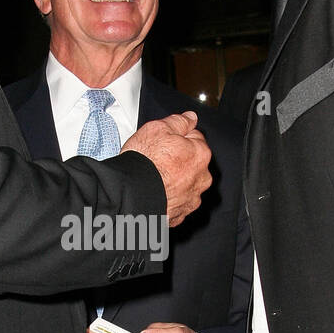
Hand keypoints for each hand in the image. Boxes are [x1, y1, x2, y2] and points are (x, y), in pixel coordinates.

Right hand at [122, 112, 211, 226]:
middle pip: (192, 163)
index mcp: (200, 153)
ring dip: (174, 181)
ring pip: (185, 184)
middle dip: (179, 161)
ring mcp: (192, 198)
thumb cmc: (144, 163)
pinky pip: (176, 202)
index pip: (195, 138)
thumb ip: (178, 121)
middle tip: (157, 160)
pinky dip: (168, 198)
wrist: (131, 195)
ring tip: (154, 178)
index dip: (178, 138)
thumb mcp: (158, 129)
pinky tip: (155, 193)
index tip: (165, 142)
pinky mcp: (180, 215)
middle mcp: (201, 178)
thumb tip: (190, 117)